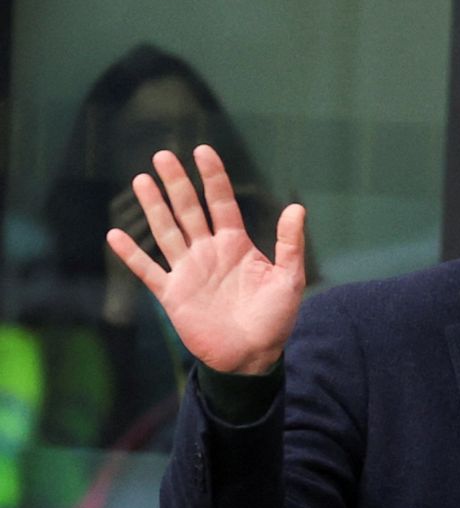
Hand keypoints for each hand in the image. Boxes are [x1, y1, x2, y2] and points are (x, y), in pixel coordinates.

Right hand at [106, 145, 305, 374]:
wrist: (252, 356)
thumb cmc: (275, 319)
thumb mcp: (289, 279)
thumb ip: (290, 244)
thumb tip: (297, 207)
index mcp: (236, 245)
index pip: (221, 203)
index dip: (212, 177)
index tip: (202, 150)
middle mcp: (209, 252)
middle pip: (189, 210)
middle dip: (176, 183)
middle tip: (162, 155)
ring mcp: (188, 271)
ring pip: (166, 231)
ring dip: (153, 207)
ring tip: (141, 180)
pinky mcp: (172, 293)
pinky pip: (147, 270)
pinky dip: (131, 254)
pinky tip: (115, 235)